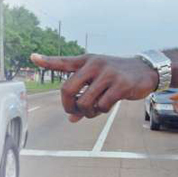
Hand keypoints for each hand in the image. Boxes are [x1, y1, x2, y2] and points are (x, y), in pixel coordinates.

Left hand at [30, 53, 157, 121]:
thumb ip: (83, 96)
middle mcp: (94, 64)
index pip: (63, 61)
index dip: (47, 61)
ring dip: (86, 112)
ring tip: (92, 110)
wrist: (145, 70)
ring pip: (84, 102)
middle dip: (68, 106)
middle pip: (68, 90)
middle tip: (73, 112)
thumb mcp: (98, 79)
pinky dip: (100, 111)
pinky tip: (105, 107)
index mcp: (86, 61)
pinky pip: (101, 106)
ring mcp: (107, 74)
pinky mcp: (120, 85)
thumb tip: (71, 119)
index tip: (32, 57)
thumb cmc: (116, 76)